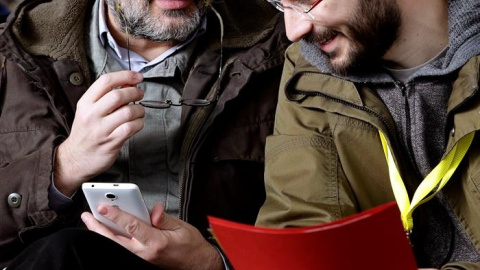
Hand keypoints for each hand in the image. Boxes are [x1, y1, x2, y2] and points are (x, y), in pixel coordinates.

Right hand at [54, 71, 144, 195]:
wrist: (75, 158)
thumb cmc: (86, 132)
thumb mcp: (89, 110)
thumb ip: (106, 97)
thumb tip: (129, 82)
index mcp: (85, 103)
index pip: (105, 81)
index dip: (125, 75)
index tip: (137, 76)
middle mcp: (92, 114)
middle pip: (118, 96)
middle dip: (134, 92)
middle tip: (139, 94)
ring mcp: (101, 129)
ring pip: (128, 112)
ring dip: (139, 110)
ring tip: (139, 111)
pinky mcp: (111, 142)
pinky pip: (131, 128)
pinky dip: (139, 123)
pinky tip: (137, 124)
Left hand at [81, 204, 223, 269]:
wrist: (198, 265)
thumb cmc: (191, 247)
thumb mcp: (181, 227)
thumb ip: (164, 218)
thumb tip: (152, 210)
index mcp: (156, 243)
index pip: (131, 227)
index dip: (116, 216)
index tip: (104, 207)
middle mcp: (145, 253)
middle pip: (116, 240)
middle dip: (99, 227)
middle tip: (88, 215)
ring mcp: (142, 259)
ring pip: (116, 246)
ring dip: (102, 234)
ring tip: (92, 222)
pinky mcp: (141, 261)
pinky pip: (123, 250)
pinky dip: (112, 241)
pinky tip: (107, 233)